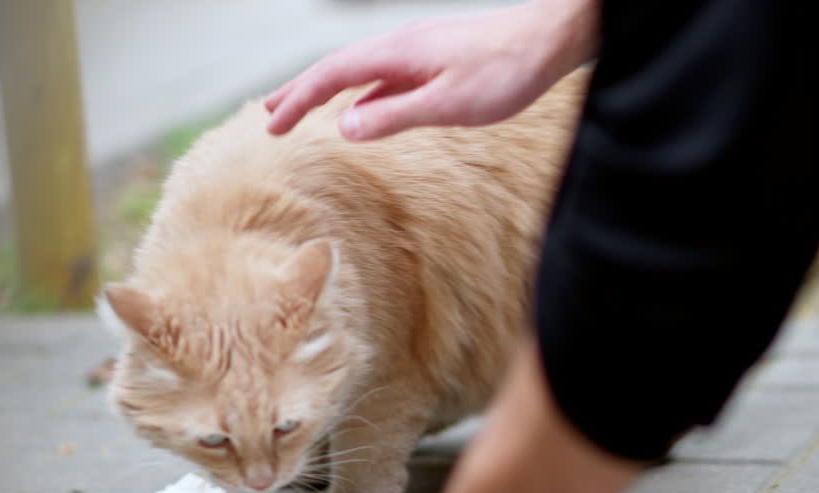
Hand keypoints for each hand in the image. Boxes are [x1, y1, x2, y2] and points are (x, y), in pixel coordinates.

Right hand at [265, 0, 596, 140]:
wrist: (550, 39)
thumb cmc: (505, 72)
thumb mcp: (447, 105)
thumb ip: (394, 116)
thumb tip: (343, 128)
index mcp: (396, 54)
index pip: (331, 77)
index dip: (297, 101)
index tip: (271, 127)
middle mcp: (400, 46)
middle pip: (336, 68)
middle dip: (299, 91)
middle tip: (267, 115)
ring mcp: (417, 50)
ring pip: (359, 71)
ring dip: (326, 91)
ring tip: (300, 109)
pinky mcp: (435, 58)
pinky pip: (384, 76)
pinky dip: (361, 93)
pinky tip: (360, 110)